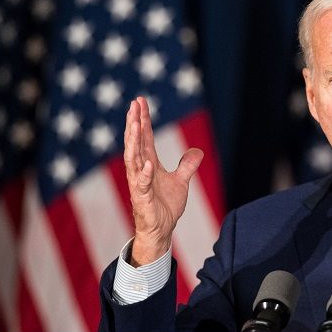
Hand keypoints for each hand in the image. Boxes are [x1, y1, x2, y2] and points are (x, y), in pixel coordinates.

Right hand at [124, 96, 203, 265]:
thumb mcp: (181, 182)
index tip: (140, 101)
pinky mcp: (142, 198)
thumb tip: (198, 151)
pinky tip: (148, 163)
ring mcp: (140, 184)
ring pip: (134, 159)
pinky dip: (145, 174)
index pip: (144, 137)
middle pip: (136, 142)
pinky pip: (143, 184)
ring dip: (133, 141)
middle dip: (134, 123)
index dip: (143, 120)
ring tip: (134, 124)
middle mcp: (141, 170)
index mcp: (149, 164)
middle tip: (134, 104)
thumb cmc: (165, 206)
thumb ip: (187, 166)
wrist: (162, 230)